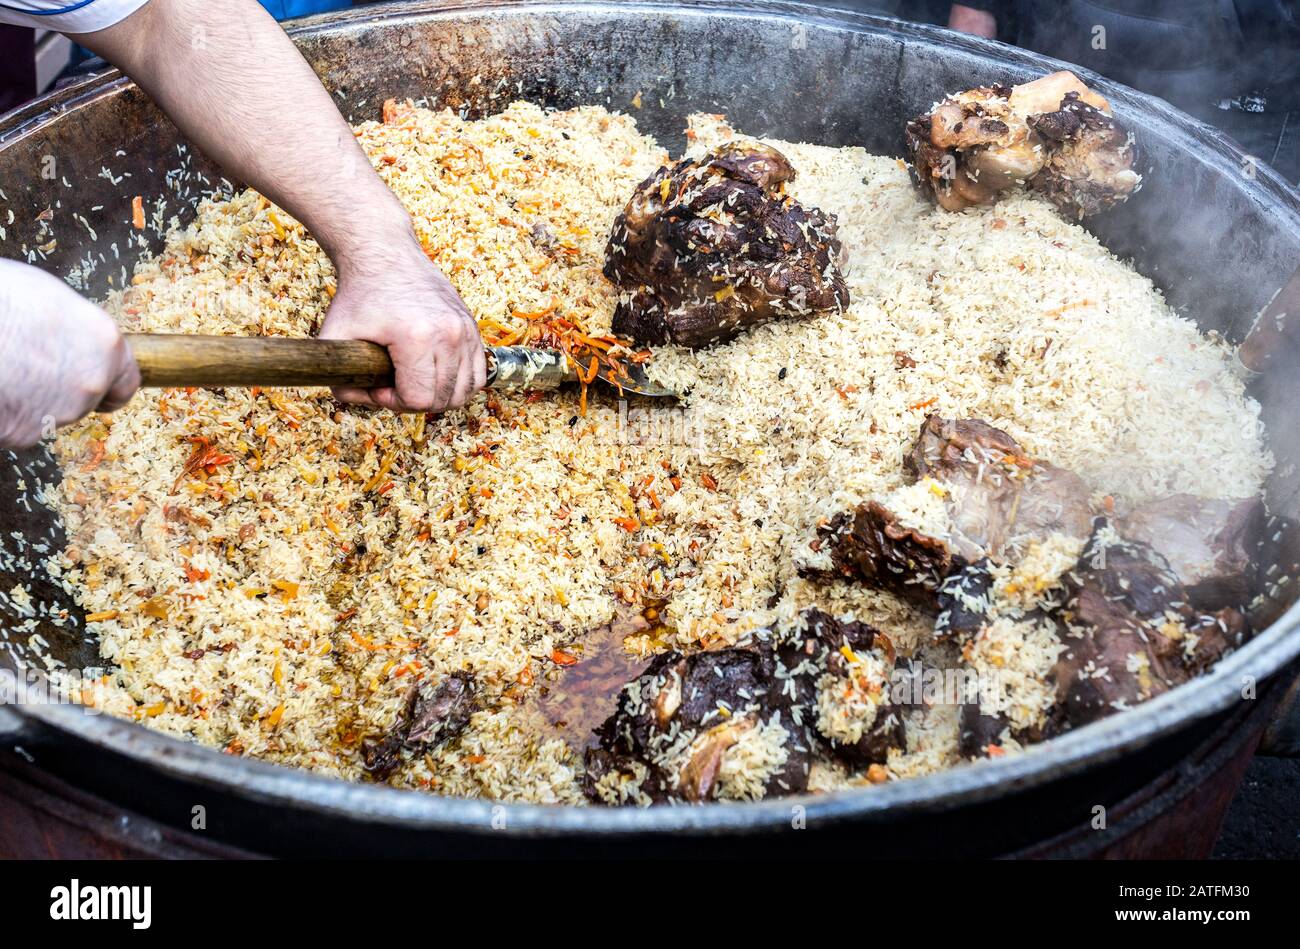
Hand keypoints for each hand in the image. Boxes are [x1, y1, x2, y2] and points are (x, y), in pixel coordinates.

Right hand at [0, 260, 139, 448]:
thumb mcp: (48, 298)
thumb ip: (74, 328)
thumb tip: (75, 340)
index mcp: (104, 343)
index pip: (127, 381)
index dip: (111, 387)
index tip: (104, 391)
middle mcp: (91, 381)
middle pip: (85, 398)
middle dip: (62, 388)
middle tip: (28, 367)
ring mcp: (60, 411)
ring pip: (51, 413)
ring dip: (32, 400)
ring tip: (3, 368)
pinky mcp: (24, 432)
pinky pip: (19, 425)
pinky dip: (7, 412)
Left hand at [319, 237, 485, 412]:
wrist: (386, 255)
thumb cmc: (361, 293)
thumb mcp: (335, 334)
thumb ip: (339, 378)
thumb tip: (358, 401)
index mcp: (417, 337)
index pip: (419, 399)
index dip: (394, 401)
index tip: (378, 385)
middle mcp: (449, 333)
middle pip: (443, 399)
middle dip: (414, 401)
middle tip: (392, 384)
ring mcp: (465, 330)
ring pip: (464, 391)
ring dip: (439, 395)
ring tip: (414, 381)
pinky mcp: (473, 328)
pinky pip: (477, 375)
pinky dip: (458, 384)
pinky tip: (434, 375)